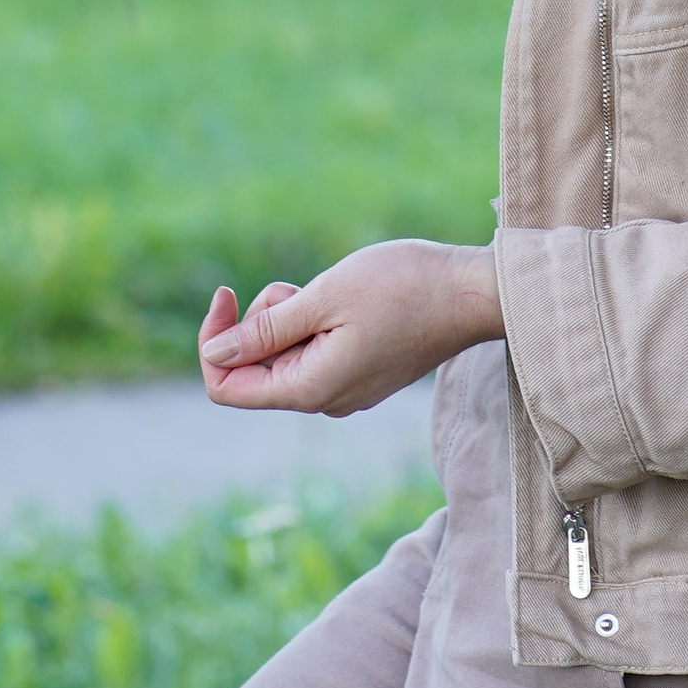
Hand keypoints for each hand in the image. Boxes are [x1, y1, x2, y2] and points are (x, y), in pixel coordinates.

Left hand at [197, 240, 502, 417]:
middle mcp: (325, 400)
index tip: (225, 293)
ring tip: (329, 290)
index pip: (227, 387)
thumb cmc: (403, 287)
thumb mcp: (324, 296)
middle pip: (256, 368)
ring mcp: (346, 389)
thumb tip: (212, 356)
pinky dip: (314, 323)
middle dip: (261, 320)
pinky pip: (315, 353)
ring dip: (290, 318)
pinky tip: (348, 301)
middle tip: (298, 288)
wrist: (474, 292)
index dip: (213, 341)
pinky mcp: (363, 373)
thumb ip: (265, 330)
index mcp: (310, 389)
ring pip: (286, 356)